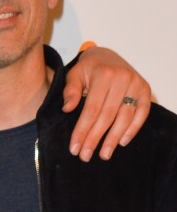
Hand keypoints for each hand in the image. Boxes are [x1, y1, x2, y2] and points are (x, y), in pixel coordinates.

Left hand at [62, 46, 150, 161]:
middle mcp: (122, 79)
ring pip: (125, 117)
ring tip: (103, 154)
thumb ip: (70, 91)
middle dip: (95, 138)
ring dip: (113, 139)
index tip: (74, 147)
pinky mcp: (145, 90)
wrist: (106, 56)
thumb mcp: (74, 75)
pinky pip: (141, 113)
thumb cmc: (88, 68)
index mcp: (103, 75)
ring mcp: (136, 84)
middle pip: (107, 116)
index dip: (82, 130)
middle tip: (85, 156)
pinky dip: (133, 129)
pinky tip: (121, 142)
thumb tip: (67, 109)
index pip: (91, 109)